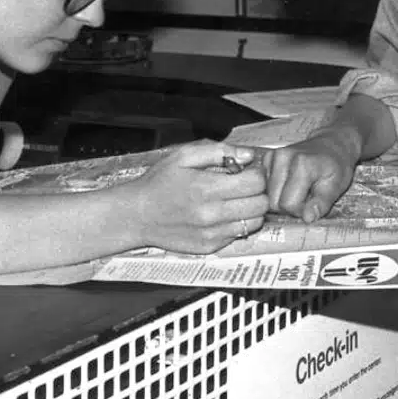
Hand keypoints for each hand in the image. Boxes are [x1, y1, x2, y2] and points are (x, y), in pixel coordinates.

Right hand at [128, 140, 269, 252]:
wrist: (137, 216)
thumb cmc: (159, 183)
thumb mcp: (183, 156)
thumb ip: (219, 152)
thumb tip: (248, 156)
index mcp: (207, 188)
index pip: (255, 183)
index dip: (256, 174)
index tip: (248, 172)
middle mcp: (212, 214)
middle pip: (260, 205)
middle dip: (258, 193)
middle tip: (244, 187)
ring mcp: (212, 234)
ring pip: (255, 223)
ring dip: (251, 210)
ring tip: (236, 201)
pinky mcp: (210, 247)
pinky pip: (238, 236)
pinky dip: (237, 224)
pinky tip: (222, 215)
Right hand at [262, 125, 360, 221]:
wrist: (332, 145)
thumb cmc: (336, 165)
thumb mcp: (336, 186)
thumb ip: (321, 203)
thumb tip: (307, 218)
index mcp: (301, 164)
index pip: (288, 204)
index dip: (299, 211)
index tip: (311, 204)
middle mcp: (282, 157)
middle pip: (273, 202)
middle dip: (289, 206)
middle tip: (306, 197)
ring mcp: (272, 157)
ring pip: (267, 196)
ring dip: (282, 199)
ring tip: (299, 189)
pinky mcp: (267, 159)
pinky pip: (265, 187)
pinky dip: (276, 191)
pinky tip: (290, 184)